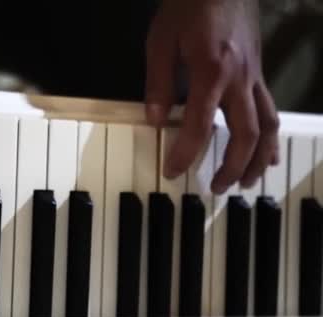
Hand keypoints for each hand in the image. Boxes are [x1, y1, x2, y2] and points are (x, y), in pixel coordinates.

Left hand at [145, 0, 278, 193]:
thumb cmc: (188, 7)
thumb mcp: (161, 42)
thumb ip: (158, 83)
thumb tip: (155, 119)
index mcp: (212, 71)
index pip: (200, 125)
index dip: (186, 153)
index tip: (172, 172)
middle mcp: (240, 79)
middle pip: (245, 134)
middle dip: (231, 166)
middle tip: (215, 188)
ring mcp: (255, 77)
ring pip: (267, 126)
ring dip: (258, 159)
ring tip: (245, 182)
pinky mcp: (260, 74)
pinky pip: (272, 111)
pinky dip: (270, 137)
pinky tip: (267, 153)